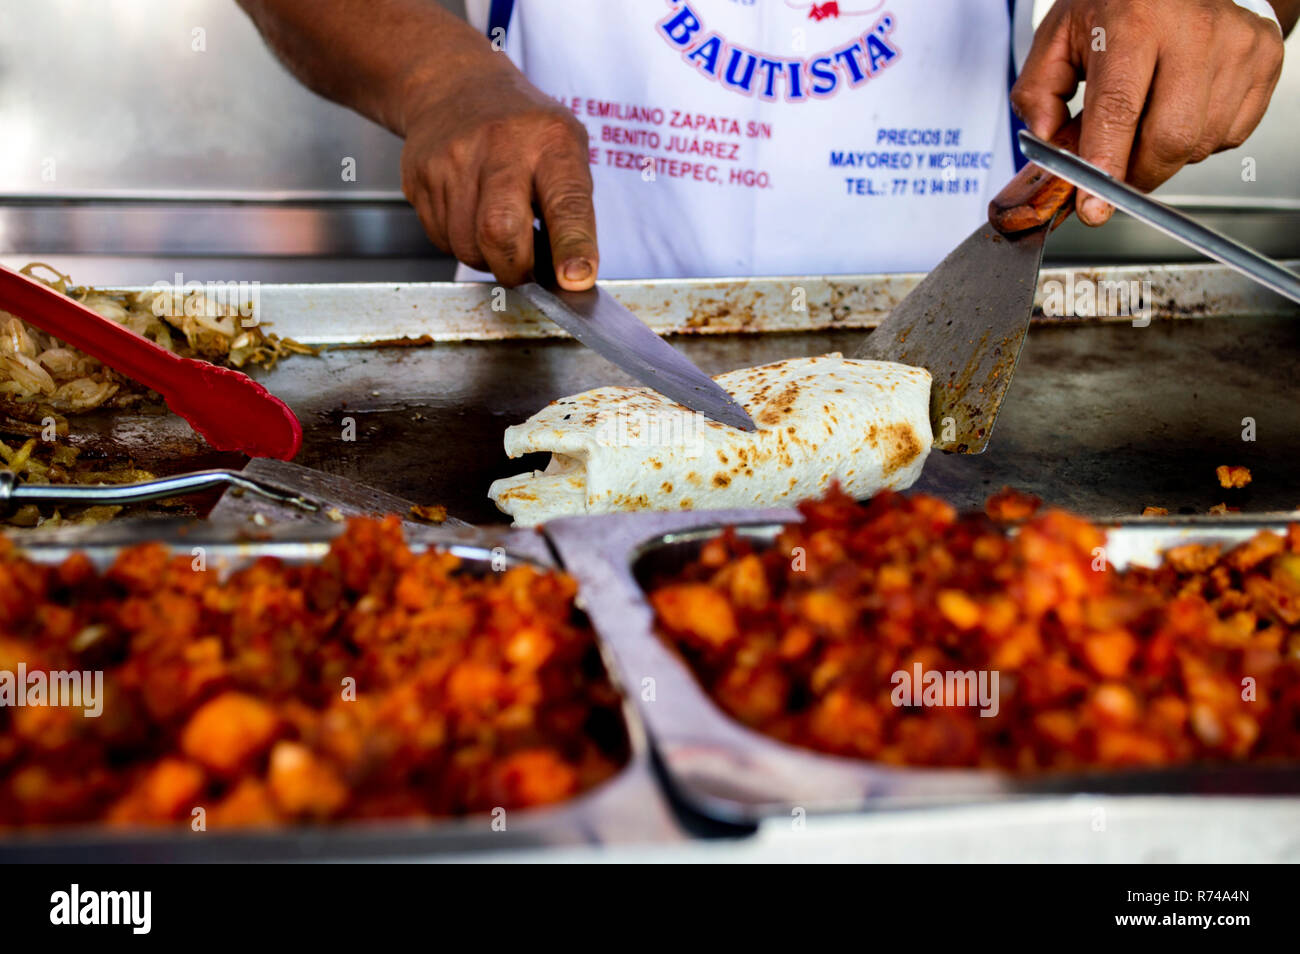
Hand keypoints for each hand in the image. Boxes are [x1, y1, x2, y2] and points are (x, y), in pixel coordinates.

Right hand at [400, 62, 597, 288]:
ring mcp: (452, 160)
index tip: (575, 279)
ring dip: (487, 258)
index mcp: (550, 141)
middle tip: (525, 271)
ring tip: (497, 228)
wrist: (454, 86)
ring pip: (466, 246)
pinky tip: (471, 213)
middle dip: (515, 269)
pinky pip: (441, 238)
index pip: (565, 202)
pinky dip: (461, 242)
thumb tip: (571, 278)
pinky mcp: (420, 177)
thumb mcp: (566, 149)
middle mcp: (500, 146)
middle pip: (500, 231)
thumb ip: (573, 211)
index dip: (572, 246)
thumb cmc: (524, 131)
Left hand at [1011, 0, 1284, 224]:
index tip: (1093, 206)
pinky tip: (1182, 106)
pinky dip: (1199, 140)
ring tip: (1148, 119)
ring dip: (1165, 156)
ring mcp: (1236, 44)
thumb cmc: (1119, 6)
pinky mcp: (1264, 57)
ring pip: (1200, 145)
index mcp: (1135, 21)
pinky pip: (1230, 135)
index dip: (1105, 166)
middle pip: (1170, 140)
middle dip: (1136, 175)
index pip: (1119, 110)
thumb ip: (1038, 94)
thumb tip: (1049, 146)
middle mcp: (1193, 30)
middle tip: (1115, 169)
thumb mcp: (1059, 37)